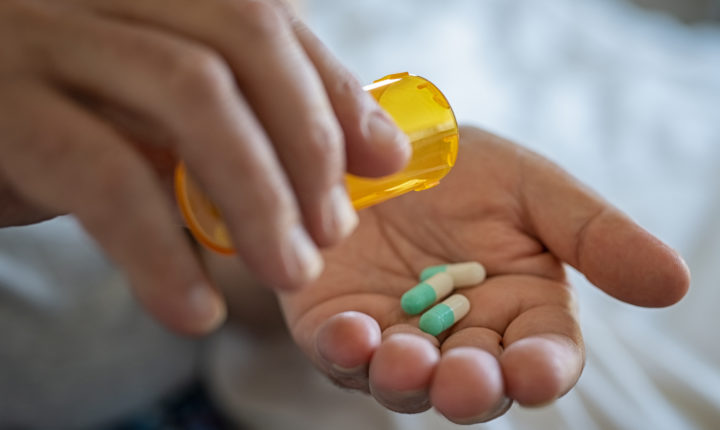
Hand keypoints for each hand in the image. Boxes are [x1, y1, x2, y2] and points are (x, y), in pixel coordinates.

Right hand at [0, 0, 408, 334]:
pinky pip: (105, 175)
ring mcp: (42, 36)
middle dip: (307, 138)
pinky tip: (195, 310)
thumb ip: (256, 112)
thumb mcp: (161, 107)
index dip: (334, 90)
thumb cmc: (66, 123)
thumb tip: (379, 150)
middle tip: (334, 229)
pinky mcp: (0, 108)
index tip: (383, 162)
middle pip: (240, 36)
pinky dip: (162, 250)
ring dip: (258, 195)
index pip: (264, 16)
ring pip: (189, 92)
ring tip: (290, 270)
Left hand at [279, 127, 689, 423]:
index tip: (532, 371)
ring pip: (407, 382)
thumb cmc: (461, 166)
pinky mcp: (337, 326)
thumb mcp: (534, 188)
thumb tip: (676, 283)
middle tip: (467, 379)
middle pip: (477, 384)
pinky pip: (339, 354)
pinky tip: (350, 332)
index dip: (540, 371)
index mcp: (520, 308)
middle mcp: (462, 337)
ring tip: (406, 357)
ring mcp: (397, 337)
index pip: (544, 356)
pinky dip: (344, 351)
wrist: (376, 143)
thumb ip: (595, 236)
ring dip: (407, 379)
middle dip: (472, 388)